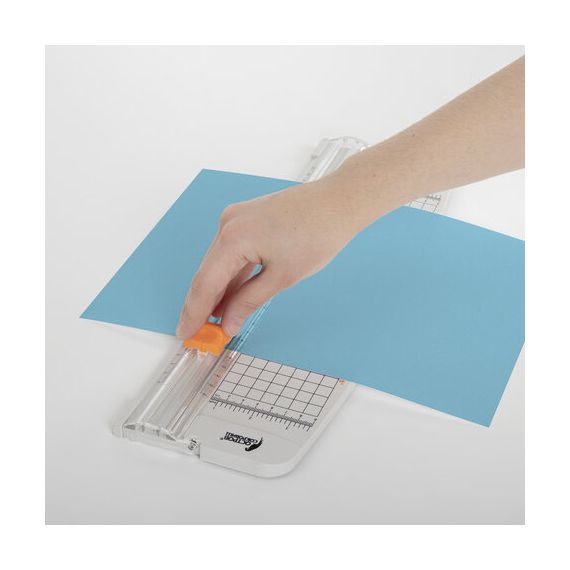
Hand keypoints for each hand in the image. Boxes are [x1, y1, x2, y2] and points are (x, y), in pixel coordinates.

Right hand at [176, 181, 356, 338]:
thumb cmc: (318, 233)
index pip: (205, 284)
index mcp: (233, 238)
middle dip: (203, 306)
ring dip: (218, 292)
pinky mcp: (246, 220)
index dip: (194, 313)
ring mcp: (236, 220)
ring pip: (219, 264)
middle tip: (199, 333)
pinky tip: (230, 297)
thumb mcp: (282, 277)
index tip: (186, 333)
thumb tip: (229, 323)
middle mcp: (228, 224)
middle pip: (207, 273)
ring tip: (215, 322)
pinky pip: (231, 253)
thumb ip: (249, 301)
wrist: (338, 203)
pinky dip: (231, 276)